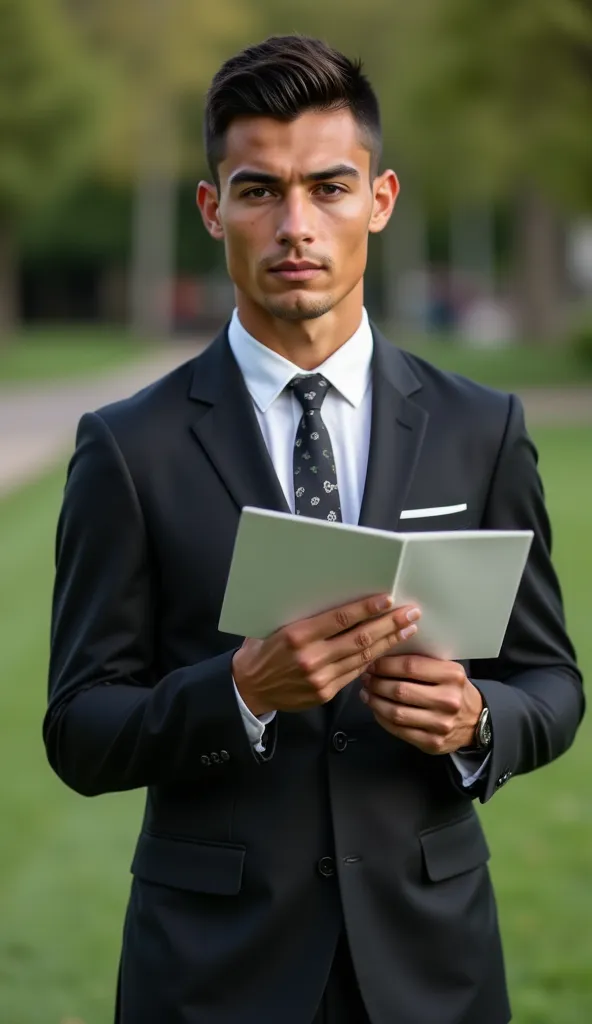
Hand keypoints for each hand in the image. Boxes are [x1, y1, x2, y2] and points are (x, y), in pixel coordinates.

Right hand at [232, 596, 421, 715]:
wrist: (249, 688)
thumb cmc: (263, 651)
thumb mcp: (275, 625)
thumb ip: (304, 615)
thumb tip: (332, 595)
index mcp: (297, 635)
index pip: (340, 619)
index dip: (367, 609)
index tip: (388, 599)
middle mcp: (311, 657)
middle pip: (359, 638)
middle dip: (389, 625)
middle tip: (410, 613)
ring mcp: (320, 677)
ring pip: (362, 657)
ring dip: (388, 642)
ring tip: (407, 630)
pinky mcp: (325, 692)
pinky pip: (355, 673)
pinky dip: (372, 660)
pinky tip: (387, 650)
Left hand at [359, 654, 482, 754]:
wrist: (476, 721)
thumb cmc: (454, 689)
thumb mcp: (447, 670)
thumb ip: (422, 663)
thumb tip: (383, 656)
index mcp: (452, 675)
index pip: (410, 666)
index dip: (385, 665)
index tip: (372, 663)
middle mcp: (448, 700)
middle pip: (400, 690)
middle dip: (376, 683)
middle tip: (366, 678)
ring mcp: (440, 724)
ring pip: (396, 713)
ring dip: (375, 701)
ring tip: (367, 693)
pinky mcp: (432, 743)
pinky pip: (398, 730)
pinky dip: (382, 718)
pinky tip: (376, 709)